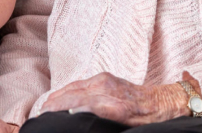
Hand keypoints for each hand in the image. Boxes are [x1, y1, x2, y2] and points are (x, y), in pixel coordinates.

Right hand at [39, 72, 188, 125]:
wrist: (162, 102)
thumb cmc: (146, 120)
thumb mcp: (124, 125)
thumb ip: (99, 118)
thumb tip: (78, 115)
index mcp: (109, 102)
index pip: (75, 102)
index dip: (58, 108)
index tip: (45, 115)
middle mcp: (104, 86)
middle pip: (71, 93)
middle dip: (53, 103)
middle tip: (39, 114)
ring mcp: (103, 79)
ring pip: (73, 86)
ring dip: (58, 95)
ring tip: (46, 106)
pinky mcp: (104, 76)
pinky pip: (80, 83)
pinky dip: (67, 90)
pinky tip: (61, 96)